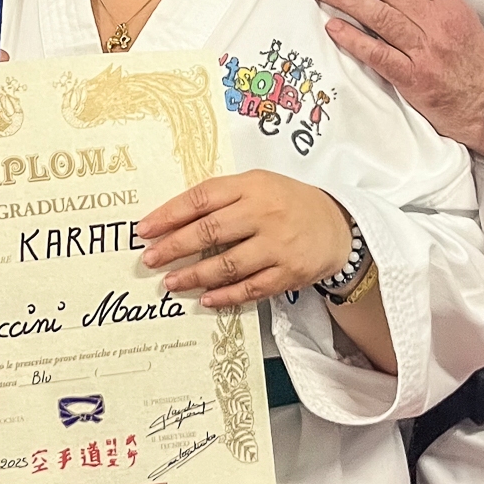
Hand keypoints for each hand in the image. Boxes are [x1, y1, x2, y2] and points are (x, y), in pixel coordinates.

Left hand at [135, 171, 351, 307]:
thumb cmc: (288, 203)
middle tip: (151, 259)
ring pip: (227, 264)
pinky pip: (251, 288)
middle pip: (209, 231)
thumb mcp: (258, 185)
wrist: (338, 226)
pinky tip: (205, 298)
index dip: (169, 214)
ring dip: (194, 275)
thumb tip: (173, 219)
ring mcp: (278, 245)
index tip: (144, 229)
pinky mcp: (289, 273)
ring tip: (171, 282)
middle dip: (174, 247)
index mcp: (252, 186)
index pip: (202, 198)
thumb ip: (222, 198)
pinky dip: (225, 295)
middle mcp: (265, 213)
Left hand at [308, 0, 483, 156]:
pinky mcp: (414, 77)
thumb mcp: (458, 20)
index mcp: (448, 4)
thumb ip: (427, 1)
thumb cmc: (470, 63)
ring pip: (379, 15)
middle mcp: (437, 23)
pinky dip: (353, 39)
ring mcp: (425, 50)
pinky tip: (334, 27)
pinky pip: (378, 54)